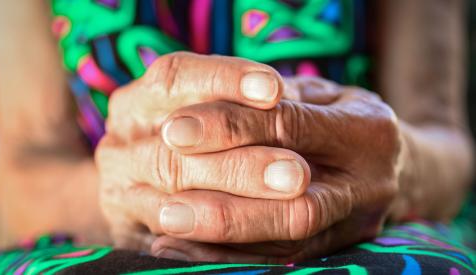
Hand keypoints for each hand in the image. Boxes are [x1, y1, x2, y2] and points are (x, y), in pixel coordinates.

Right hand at [96, 52, 312, 250]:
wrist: (138, 187)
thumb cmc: (193, 140)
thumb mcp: (206, 110)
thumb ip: (235, 105)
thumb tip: (279, 95)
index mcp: (136, 103)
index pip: (173, 78)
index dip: (224, 80)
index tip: (276, 90)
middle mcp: (120, 147)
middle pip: (175, 145)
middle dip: (239, 156)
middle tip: (297, 169)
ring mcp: (120, 194)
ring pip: (174, 201)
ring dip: (234, 206)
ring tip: (291, 195)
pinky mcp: (129, 238)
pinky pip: (174, 248)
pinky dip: (219, 249)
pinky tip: (267, 245)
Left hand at [148, 77, 402, 262]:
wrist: (394, 161)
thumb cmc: (344, 117)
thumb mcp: (321, 94)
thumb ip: (274, 100)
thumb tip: (202, 107)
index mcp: (367, 129)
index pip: (289, 126)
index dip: (231, 128)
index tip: (175, 130)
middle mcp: (369, 182)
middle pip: (295, 202)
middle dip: (226, 203)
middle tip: (166, 204)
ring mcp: (359, 222)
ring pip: (291, 240)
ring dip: (226, 240)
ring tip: (169, 231)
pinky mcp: (344, 247)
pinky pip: (288, 260)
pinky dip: (235, 258)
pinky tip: (188, 251)